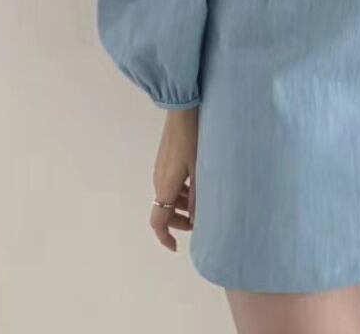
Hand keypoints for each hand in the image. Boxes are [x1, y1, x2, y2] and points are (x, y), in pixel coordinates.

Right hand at [150, 108, 198, 251]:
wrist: (182, 112)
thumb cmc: (193, 139)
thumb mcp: (200, 170)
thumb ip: (198, 197)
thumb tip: (199, 221)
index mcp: (165, 187)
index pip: (157, 221)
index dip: (164, 237)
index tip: (175, 248)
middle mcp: (158, 180)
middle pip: (163, 211)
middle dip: (178, 222)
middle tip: (198, 224)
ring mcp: (160, 169)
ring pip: (167, 197)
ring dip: (181, 206)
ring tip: (202, 204)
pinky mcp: (164, 160)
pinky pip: (169, 184)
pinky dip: (180, 192)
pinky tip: (198, 185)